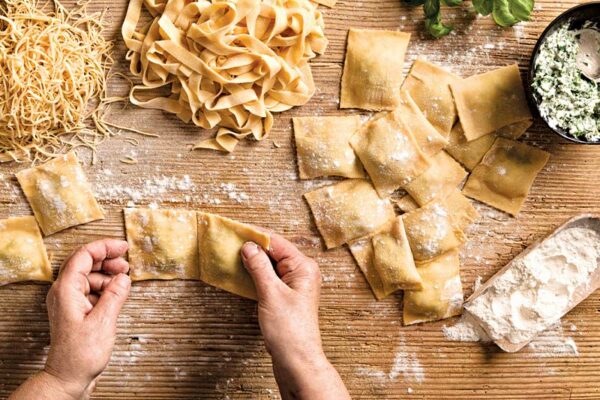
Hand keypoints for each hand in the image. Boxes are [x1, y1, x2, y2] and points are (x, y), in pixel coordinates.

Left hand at [10, 239, 130, 399]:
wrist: (68, 377)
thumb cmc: (80, 354)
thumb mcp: (104, 321)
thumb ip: (115, 295)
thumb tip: (124, 278)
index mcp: (66, 290)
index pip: (83, 255)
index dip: (104, 247)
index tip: (123, 247)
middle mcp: (64, 292)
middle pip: (85, 263)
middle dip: (107, 260)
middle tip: (126, 264)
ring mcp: (68, 301)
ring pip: (89, 276)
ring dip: (107, 275)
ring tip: (124, 281)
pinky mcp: (75, 310)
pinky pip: (90, 290)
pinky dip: (105, 288)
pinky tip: (117, 295)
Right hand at [241, 234, 349, 399]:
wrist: (297, 361)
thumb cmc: (289, 330)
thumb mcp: (271, 294)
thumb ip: (259, 267)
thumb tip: (248, 246)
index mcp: (303, 267)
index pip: (276, 242)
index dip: (255, 235)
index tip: (235, 229)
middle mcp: (302, 272)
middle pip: (274, 251)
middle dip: (253, 246)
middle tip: (229, 240)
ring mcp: (295, 285)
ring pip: (271, 264)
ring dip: (253, 260)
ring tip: (232, 253)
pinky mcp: (286, 296)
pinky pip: (270, 277)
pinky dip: (256, 274)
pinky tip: (242, 272)